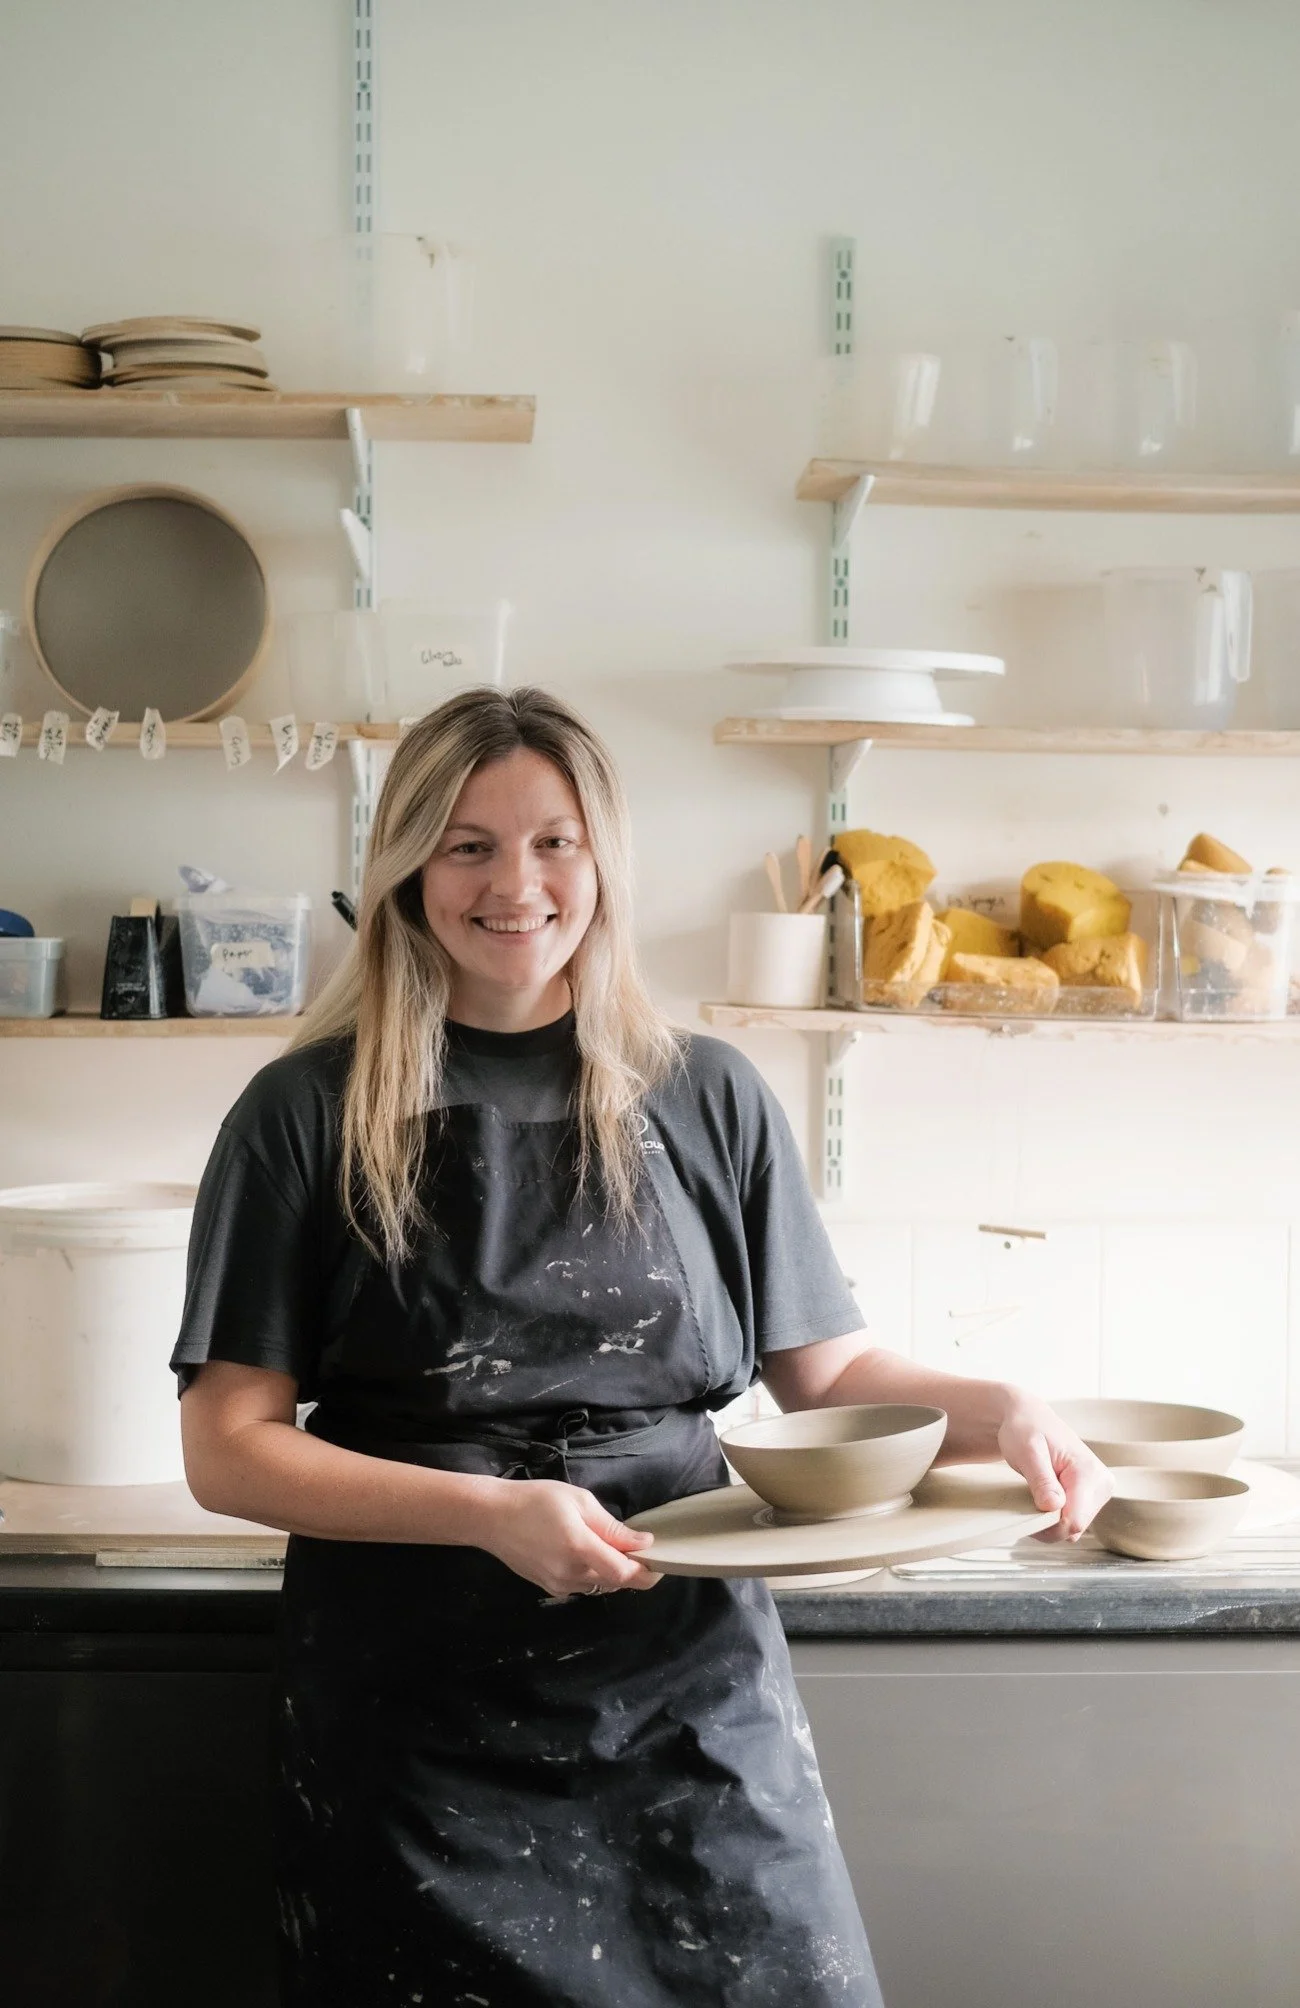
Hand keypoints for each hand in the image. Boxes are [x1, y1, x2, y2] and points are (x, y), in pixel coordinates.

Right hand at [478, 1478, 661, 1597]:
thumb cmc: (536, 1500)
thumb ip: (612, 1527)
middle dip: (631, 1569)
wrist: (492, 1517)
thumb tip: (642, 1543)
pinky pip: (582, 1586)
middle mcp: (571, 1574)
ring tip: (608, 1546)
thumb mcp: (579, 1502)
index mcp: (580, 1549)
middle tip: (637, 1548)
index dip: (647, 1572)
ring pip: (599, 1585)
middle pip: (615, 1582)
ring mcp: (558, 1585)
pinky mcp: (549, 1588)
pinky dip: (592, 1573)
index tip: (659, 1561)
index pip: (625, 1573)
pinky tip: (585, 1553)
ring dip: (611, 1572)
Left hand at [996, 1393, 1112, 1539]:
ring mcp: (1098, 1491)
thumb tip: (1054, 1506)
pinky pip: (1073, 1521)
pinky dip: (1054, 1517)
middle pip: (1075, 1528)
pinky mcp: (1091, 1497)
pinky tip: (1043, 1498)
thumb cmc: (1026, 1429)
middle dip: (1047, 1523)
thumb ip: (1041, 1479)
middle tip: (1027, 1499)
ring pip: (1074, 1528)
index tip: (1027, 1513)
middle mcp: (1101, 1484)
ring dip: (1050, 1521)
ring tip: (1035, 1495)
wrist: (1030, 1418)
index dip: (1047, 1525)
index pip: (1074, 1521)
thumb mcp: (1027, 1451)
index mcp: (1089, 1472)